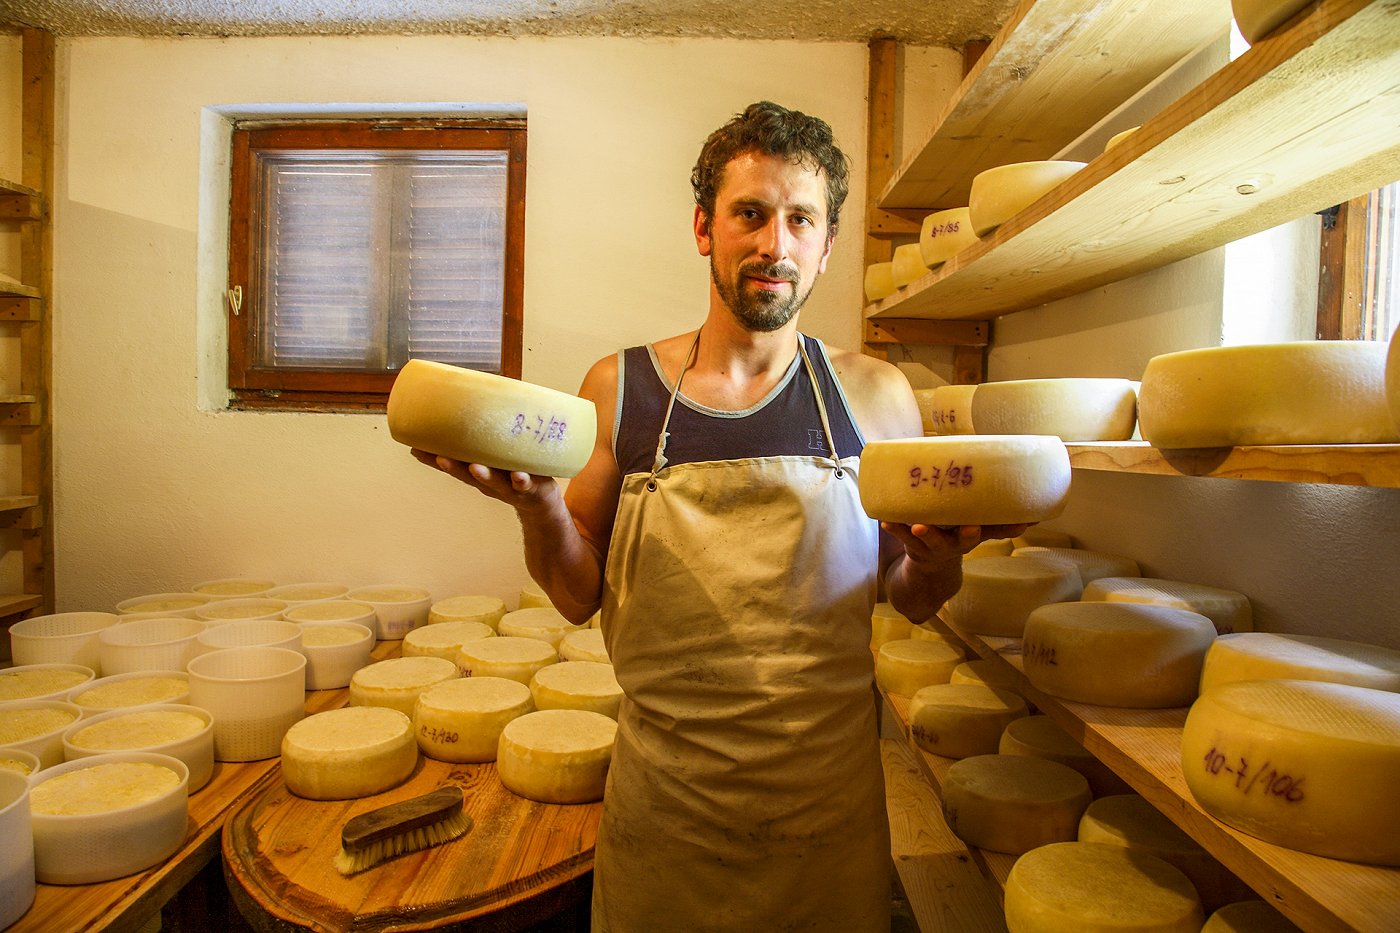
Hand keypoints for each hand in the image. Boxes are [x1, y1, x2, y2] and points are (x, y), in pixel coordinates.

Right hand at [411, 449, 558, 512]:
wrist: (541, 504)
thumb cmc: (512, 475)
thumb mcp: (494, 460)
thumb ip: (481, 442)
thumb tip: (467, 408)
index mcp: (477, 472)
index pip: (452, 465)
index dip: (433, 460)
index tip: (415, 450)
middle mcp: (489, 481)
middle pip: (468, 475)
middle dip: (453, 467)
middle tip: (440, 458)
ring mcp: (509, 486)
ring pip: (495, 482)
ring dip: (484, 476)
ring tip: (475, 468)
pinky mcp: (532, 488)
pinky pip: (526, 485)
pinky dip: (521, 481)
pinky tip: (519, 476)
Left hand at [881, 522, 1031, 565]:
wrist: (931, 573)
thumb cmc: (957, 537)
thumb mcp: (980, 532)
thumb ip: (1001, 524)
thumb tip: (1038, 515)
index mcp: (972, 537)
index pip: (992, 533)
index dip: (1004, 531)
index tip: (1016, 526)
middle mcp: (954, 545)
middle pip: (962, 541)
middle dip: (966, 535)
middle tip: (971, 528)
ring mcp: (932, 546)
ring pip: (928, 541)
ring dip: (923, 533)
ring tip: (916, 526)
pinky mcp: (912, 544)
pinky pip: (902, 537)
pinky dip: (894, 528)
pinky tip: (885, 519)